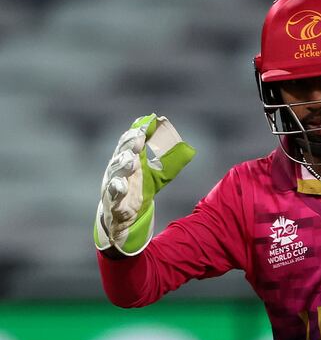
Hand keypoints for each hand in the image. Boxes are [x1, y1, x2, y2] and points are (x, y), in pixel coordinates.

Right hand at [93, 114, 194, 255]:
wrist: (122, 218)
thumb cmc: (137, 190)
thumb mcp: (156, 175)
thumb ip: (169, 162)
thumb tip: (188, 148)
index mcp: (129, 160)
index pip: (132, 141)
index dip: (139, 131)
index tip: (149, 122)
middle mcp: (119, 169)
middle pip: (122, 152)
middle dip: (129, 143)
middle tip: (138, 136)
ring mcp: (114, 184)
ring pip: (115, 171)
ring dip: (123, 163)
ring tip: (130, 158)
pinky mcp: (113, 201)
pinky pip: (113, 194)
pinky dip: (116, 188)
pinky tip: (121, 184)